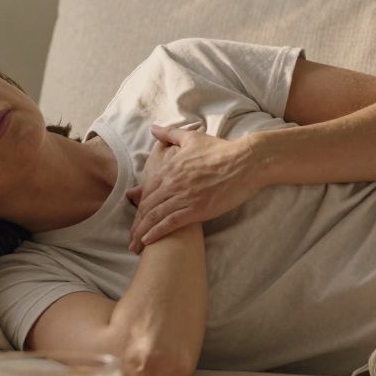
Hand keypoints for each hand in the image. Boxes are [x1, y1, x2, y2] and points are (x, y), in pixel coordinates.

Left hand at [127, 123, 262, 253]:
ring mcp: (183, 197)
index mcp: (168, 169)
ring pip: (155, 217)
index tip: (134, 218)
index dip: (138, 207)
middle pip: (147, 207)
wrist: (244, 162)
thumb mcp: (192, 138)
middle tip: (130, 239)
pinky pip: (170, 223)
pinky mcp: (196, 209)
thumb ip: (170, 134)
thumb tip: (153, 128)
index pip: (147, 191)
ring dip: (142, 233)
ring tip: (135, 246)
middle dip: (136, 225)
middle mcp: (171, 183)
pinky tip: (148, 242)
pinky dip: (157, 233)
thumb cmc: (220, 150)